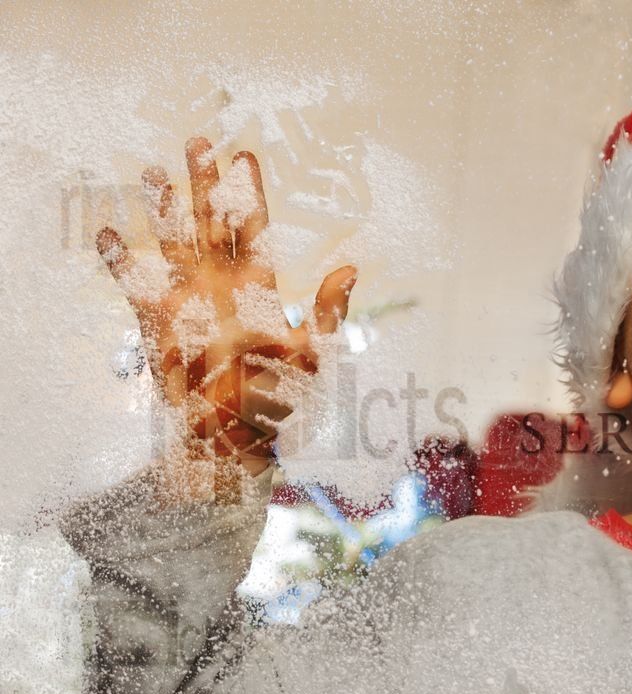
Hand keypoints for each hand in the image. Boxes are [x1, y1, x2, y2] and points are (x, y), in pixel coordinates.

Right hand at [96, 136, 356, 477]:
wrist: (240, 441)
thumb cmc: (283, 399)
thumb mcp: (316, 354)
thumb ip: (329, 310)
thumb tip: (350, 267)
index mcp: (260, 289)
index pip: (253, 229)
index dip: (248, 193)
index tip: (245, 156)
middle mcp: (221, 288)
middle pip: (210, 224)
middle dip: (204, 184)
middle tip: (198, 141)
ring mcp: (188, 303)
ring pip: (173, 245)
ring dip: (164, 211)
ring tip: (155, 172)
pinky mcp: (159, 326)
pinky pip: (136, 287)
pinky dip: (121, 261)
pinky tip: (108, 232)